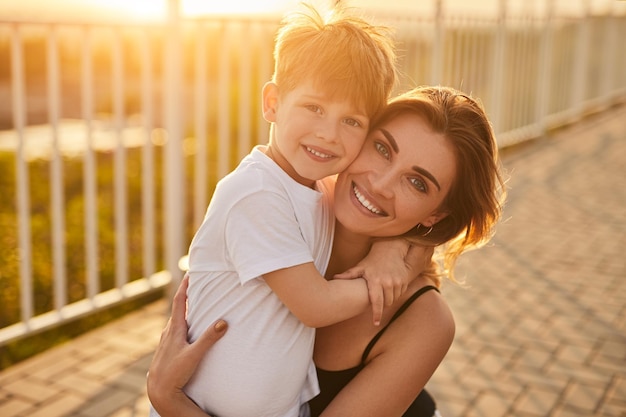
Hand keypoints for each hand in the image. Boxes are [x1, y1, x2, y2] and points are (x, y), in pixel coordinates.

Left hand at [147, 274, 226, 415]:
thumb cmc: (174, 373)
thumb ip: (209, 338)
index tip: (189, 274)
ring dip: (184, 311)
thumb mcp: (194, 355)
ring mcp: (166, 341)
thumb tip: (223, 322)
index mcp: (175, 329)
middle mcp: (168, 332)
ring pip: (176, 321)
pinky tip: (186, 330)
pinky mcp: (167, 350)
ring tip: (193, 305)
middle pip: (177, 309)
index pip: (178, 302)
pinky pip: (175, 331)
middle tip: (195, 286)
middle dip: (186, 296)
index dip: (184, 287)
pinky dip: (182, 324)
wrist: (159, 390)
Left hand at [334, 240, 433, 325]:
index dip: (376, 314)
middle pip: (386, 303)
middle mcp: (388, 282)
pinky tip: (390, 286)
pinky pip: (400, 293)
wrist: (389, 250)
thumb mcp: (360, 267)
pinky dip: (395, 293)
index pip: (376, 302)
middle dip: (382, 305)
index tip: (375, 323)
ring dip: (389, 299)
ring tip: (382, 291)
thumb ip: (348, 275)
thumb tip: (334, 278)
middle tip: (377, 301)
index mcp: (375, 281)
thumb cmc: (372, 261)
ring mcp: (397, 281)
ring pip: (394, 299)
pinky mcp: (404, 280)